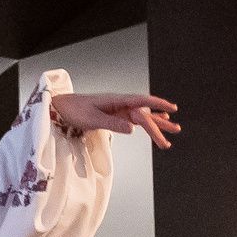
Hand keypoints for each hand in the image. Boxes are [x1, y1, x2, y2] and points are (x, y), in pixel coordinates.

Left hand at [50, 89, 179, 147]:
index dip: (158, 105)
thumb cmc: (74, 110)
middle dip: (159, 125)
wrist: (62, 107)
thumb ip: (113, 124)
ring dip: (157, 123)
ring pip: (142, 116)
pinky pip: (135, 117)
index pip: (142, 102)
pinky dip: (147, 120)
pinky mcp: (115, 114)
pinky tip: (157, 120)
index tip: (172, 109)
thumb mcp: (92, 119)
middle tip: (173, 136)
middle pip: (144, 114)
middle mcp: (120, 103)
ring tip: (174, 129)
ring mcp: (118, 109)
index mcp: (117, 101)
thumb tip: (133, 129)